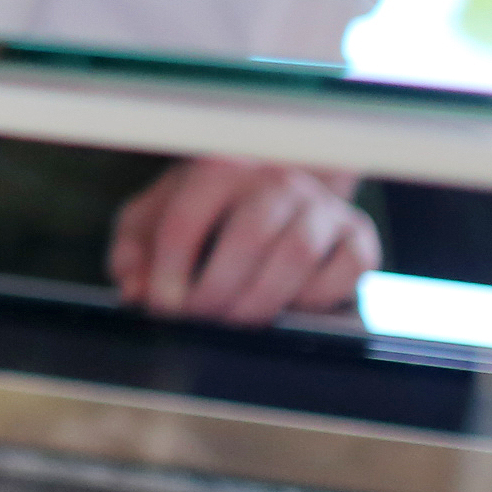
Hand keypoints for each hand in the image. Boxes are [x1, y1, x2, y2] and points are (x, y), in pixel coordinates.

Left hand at [110, 158, 377, 324]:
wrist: (274, 189)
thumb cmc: (204, 209)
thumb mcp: (156, 217)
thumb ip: (134, 249)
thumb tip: (133, 289)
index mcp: (218, 169)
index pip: (188, 217)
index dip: (170, 269)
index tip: (163, 306)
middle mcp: (274, 179)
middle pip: (247, 235)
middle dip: (217, 289)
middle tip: (200, 321)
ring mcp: (321, 206)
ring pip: (296, 253)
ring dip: (260, 299)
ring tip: (235, 323)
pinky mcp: (358, 235)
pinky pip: (346, 270)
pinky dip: (316, 297)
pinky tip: (288, 309)